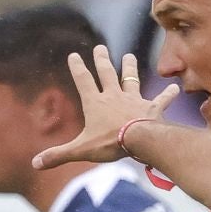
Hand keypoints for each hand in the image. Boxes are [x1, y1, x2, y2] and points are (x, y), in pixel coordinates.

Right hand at [32, 48, 179, 171]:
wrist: (139, 140)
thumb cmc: (109, 143)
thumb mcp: (80, 150)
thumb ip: (58, 155)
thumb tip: (35, 163)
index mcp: (95, 103)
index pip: (83, 81)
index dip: (77, 67)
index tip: (73, 54)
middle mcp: (113, 96)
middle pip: (106, 74)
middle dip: (102, 60)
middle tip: (100, 47)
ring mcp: (133, 100)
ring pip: (131, 80)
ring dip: (130, 68)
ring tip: (129, 56)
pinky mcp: (151, 108)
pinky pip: (160, 100)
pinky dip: (167, 95)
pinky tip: (175, 88)